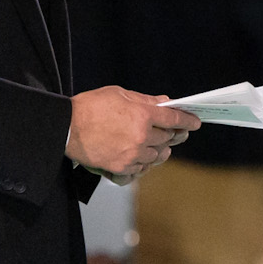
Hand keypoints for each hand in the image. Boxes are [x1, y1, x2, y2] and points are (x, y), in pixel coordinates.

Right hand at [67, 87, 195, 180]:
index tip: (195, 122)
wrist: (67, 128)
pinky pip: (142, 168)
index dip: (187, 120)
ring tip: (160, 146)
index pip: (173, 118)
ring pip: (157, 156)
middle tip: (176, 133)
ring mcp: (132, 154)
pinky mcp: (122, 167)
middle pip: (167, 138)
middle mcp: (141, 137)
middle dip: (174, 134)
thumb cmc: (90, 107)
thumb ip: (145, 100)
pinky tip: (143, 157)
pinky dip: (145, 163)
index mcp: (142, 115)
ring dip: (160, 150)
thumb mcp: (119, 94)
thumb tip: (164, 102)